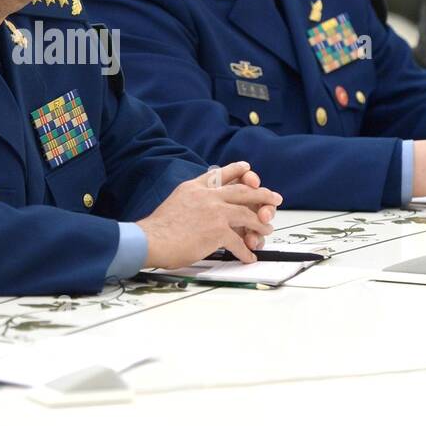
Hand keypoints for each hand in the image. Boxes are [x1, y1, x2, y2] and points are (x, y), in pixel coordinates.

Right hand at [138, 161, 282, 267]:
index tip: (248, 169)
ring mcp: (214, 212)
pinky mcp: (217, 231)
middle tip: (275, 198)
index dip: (237, 170)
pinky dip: (246, 251)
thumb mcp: (176, 200)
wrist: (150, 239)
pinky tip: (248, 256)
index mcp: (196, 188)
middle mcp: (207, 196)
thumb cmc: (158, 228)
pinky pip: (239, 242)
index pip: (220, 174)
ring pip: (247, 215)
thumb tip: (203, 207)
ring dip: (260, 224)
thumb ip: (192, 199)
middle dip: (262, 194)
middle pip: (243, 191)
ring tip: (267, 229)